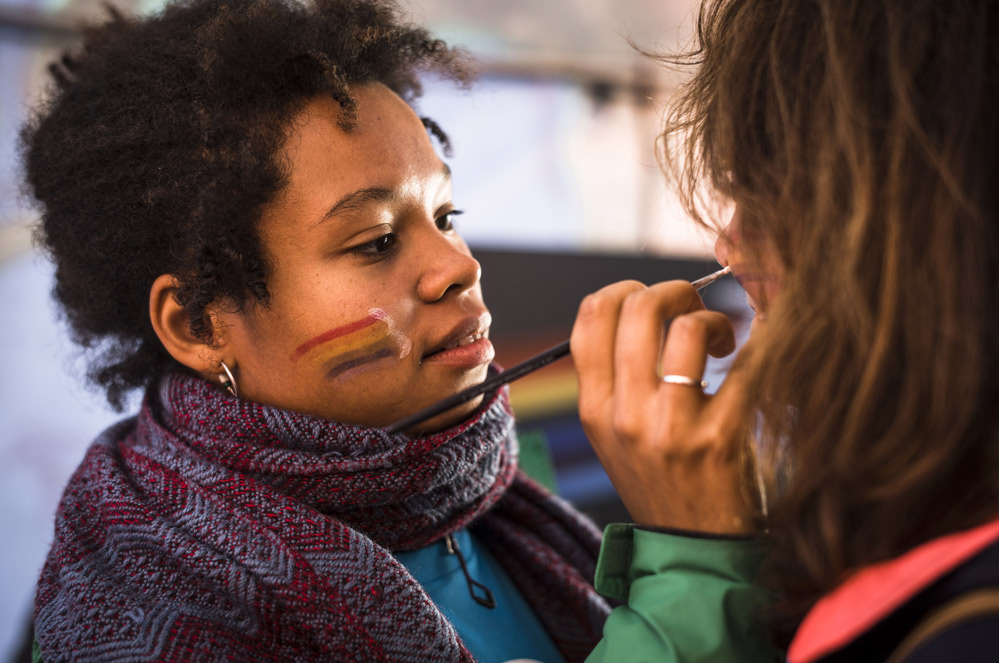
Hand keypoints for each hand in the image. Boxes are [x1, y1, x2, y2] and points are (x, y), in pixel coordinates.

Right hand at [570, 279, 759, 533]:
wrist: (696, 552)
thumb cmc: (662, 482)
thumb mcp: (615, 436)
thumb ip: (616, 380)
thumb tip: (640, 308)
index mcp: (595, 409)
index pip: (590, 316)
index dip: (623, 290)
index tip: (650, 300)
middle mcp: (624, 415)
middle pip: (637, 308)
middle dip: (674, 292)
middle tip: (693, 312)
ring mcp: (670, 428)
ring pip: (687, 327)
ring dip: (713, 319)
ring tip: (723, 342)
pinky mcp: (720, 438)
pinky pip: (744, 363)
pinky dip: (756, 344)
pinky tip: (754, 357)